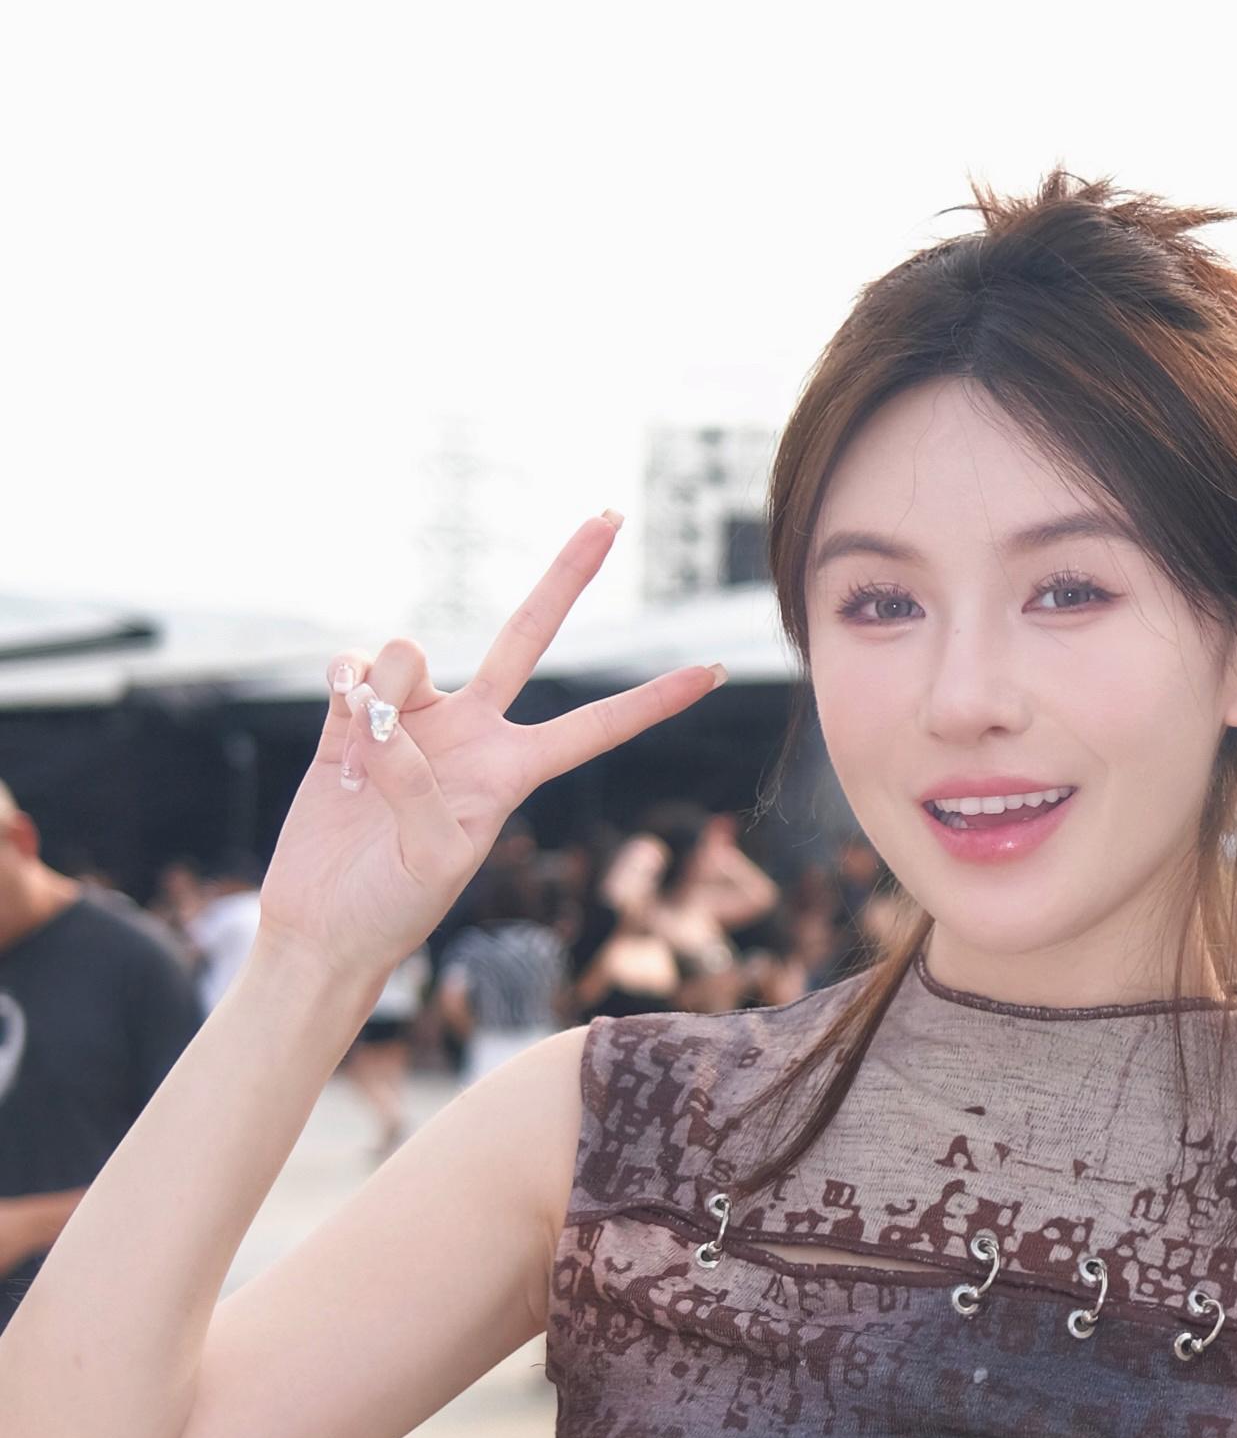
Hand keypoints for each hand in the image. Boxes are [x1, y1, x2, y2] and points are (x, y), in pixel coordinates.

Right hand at [256, 519, 722, 990]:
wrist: (321, 921)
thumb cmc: (389, 909)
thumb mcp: (429, 861)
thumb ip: (420, 788)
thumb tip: (387, 722)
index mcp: (511, 772)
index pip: (596, 726)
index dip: (654, 700)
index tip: (714, 671)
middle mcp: (471, 732)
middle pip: (526, 636)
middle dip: (567, 576)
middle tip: (610, 516)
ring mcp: (413, 718)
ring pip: (406, 655)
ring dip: (381, 695)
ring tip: (361, 765)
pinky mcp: (352, 715)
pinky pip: (352, 667)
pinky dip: (343, 689)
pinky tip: (338, 734)